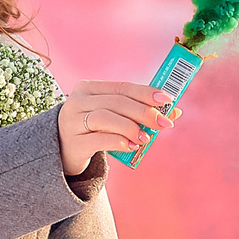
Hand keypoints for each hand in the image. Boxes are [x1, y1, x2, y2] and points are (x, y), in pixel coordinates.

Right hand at [58, 80, 175, 173]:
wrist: (62, 152)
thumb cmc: (93, 130)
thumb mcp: (113, 116)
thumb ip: (138, 111)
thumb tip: (176, 111)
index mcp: (88, 88)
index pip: (121, 87)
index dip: (145, 92)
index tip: (167, 100)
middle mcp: (77, 102)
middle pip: (116, 102)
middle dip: (144, 112)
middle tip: (164, 123)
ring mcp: (72, 122)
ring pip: (106, 118)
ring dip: (131, 127)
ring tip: (146, 138)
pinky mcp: (73, 143)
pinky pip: (99, 139)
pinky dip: (119, 141)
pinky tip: (132, 146)